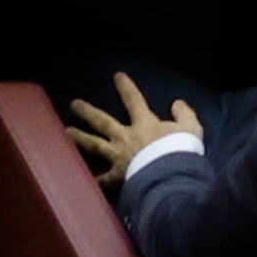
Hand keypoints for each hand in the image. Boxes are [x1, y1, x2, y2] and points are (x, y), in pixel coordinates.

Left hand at [64, 79, 199, 178]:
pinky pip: (104, 180)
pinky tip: (84, 180)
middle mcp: (126, 138)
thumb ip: (185, 115)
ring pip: (94, 144)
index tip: (117, 76)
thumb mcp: (191, 130)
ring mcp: (119, 157)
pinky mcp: (119, 176)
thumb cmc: (181, 152)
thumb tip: (178, 103)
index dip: (126, 88)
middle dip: (88, 112)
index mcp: (144, 125)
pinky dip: (95, 180)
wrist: (173, 177)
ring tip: (66, 131)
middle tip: (73, 104)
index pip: (134, 101)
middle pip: (103, 121)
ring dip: (79, 137)